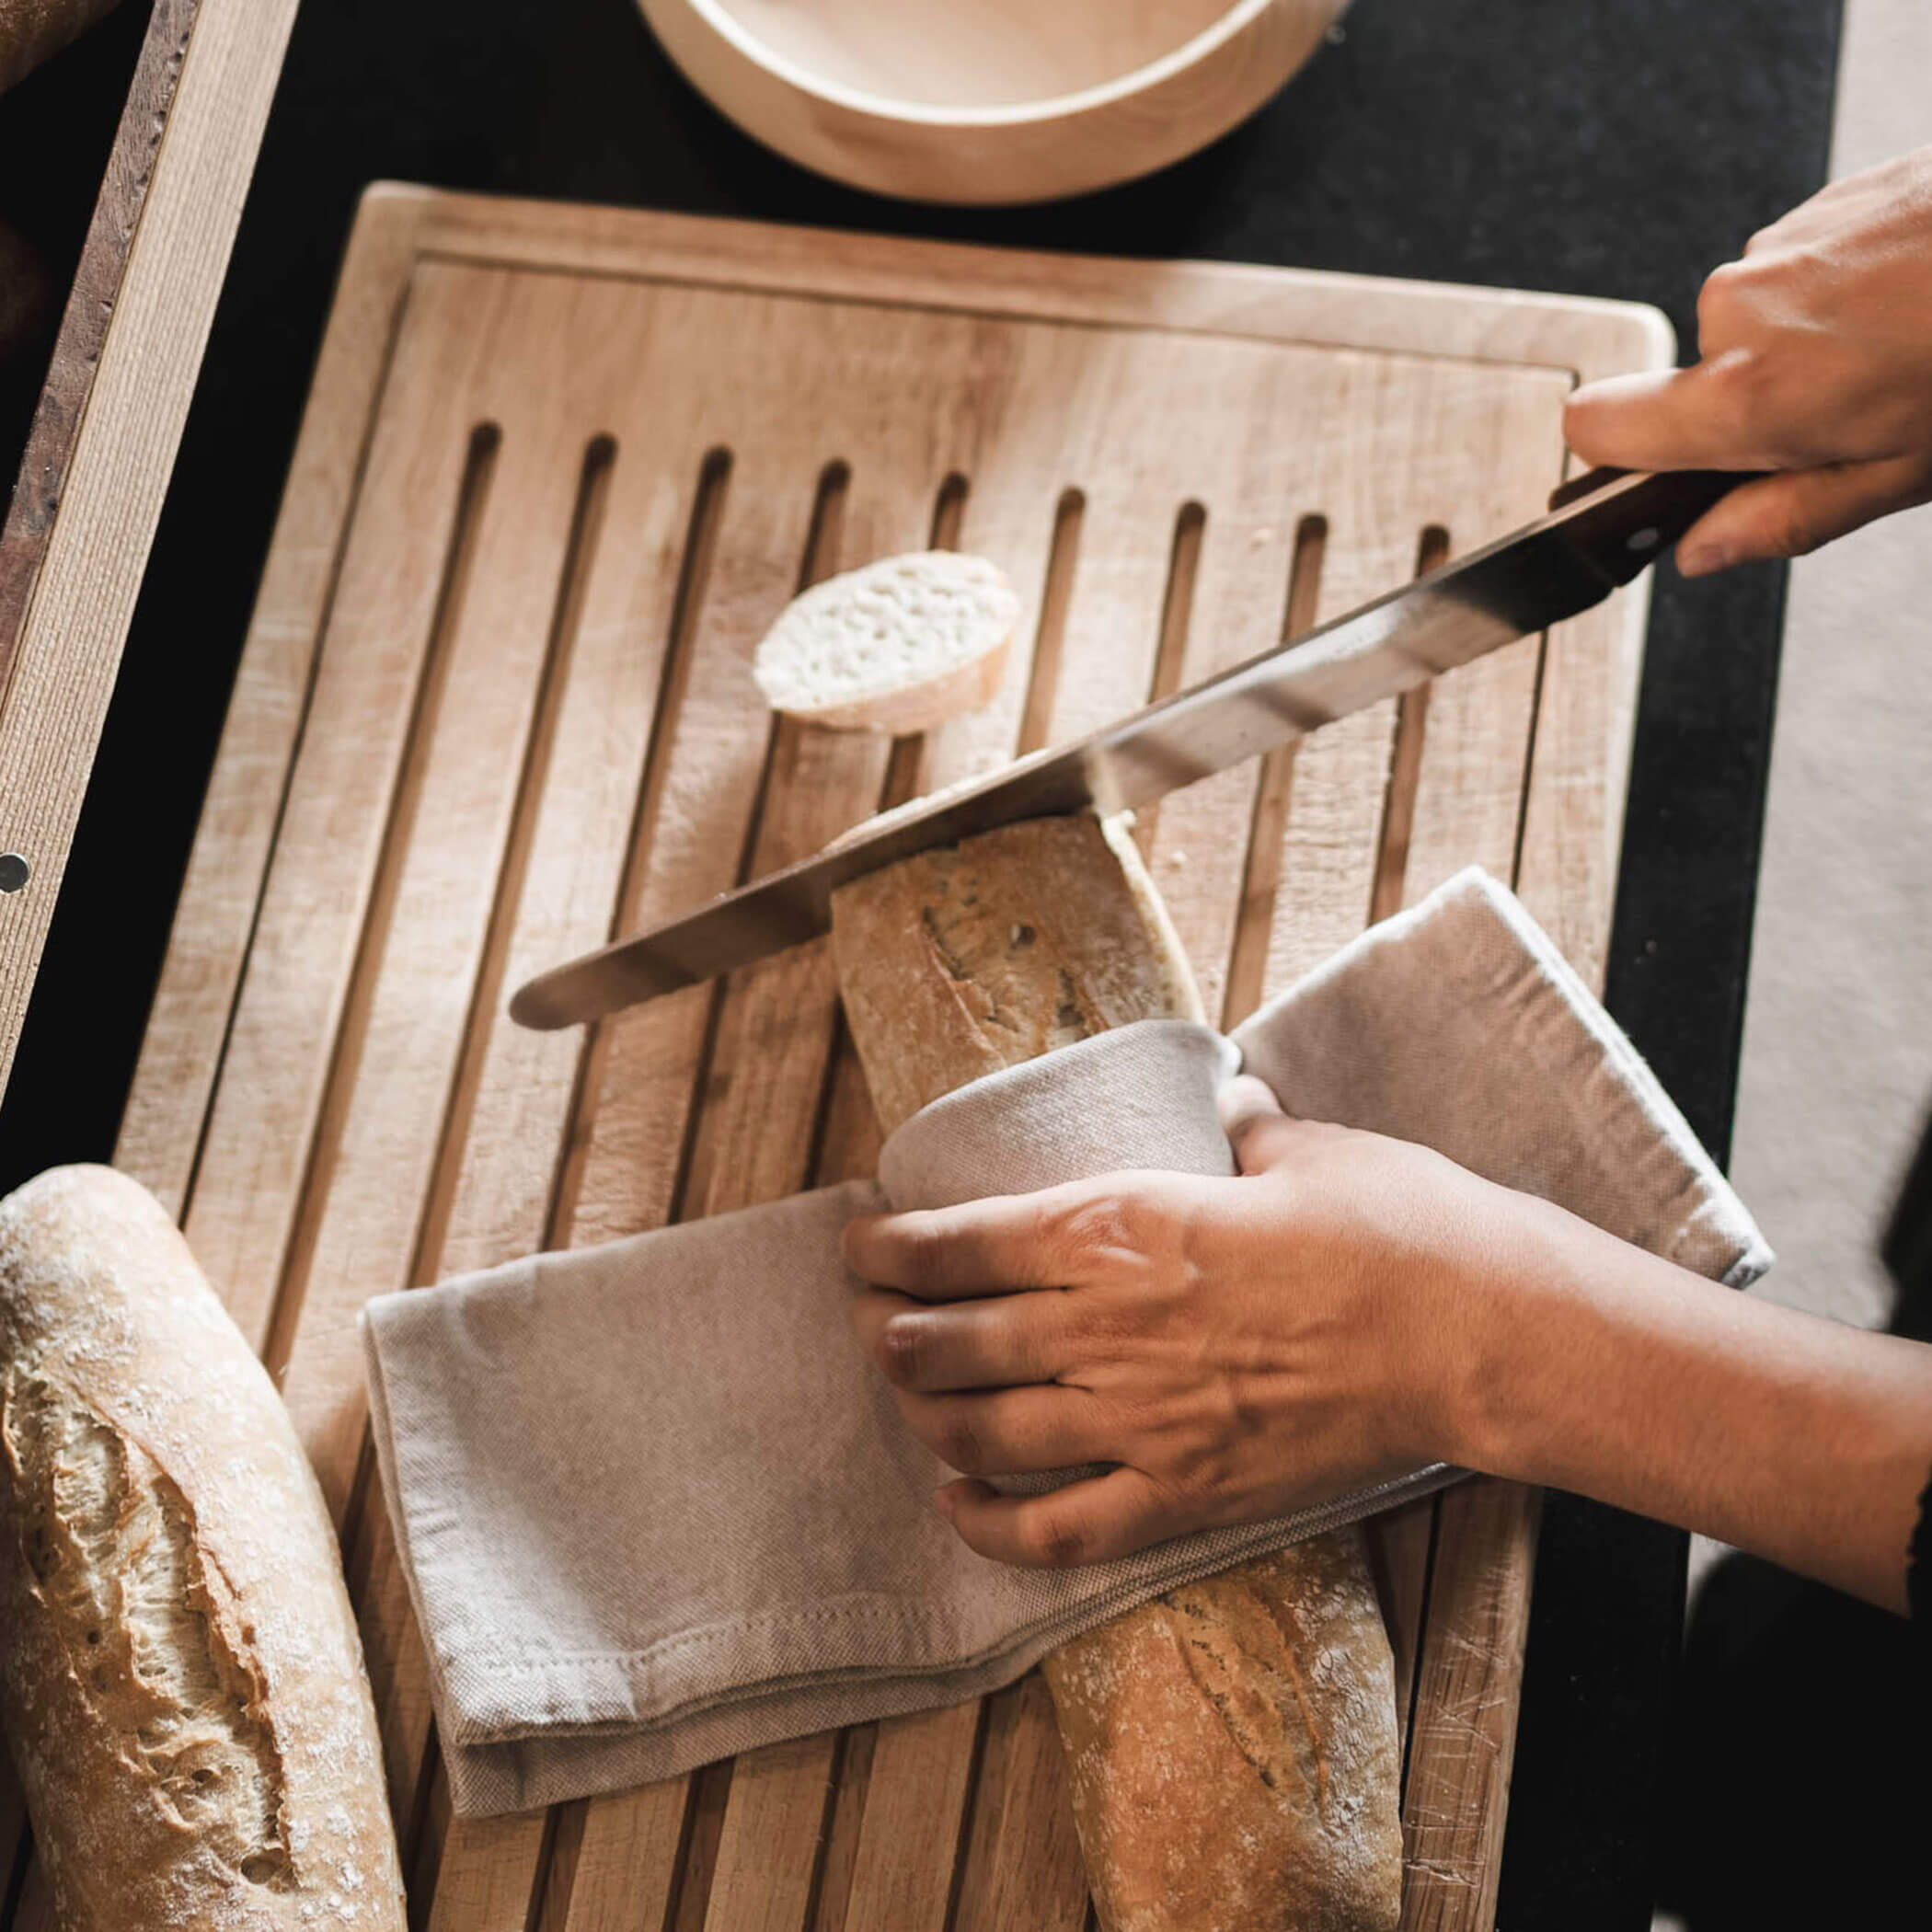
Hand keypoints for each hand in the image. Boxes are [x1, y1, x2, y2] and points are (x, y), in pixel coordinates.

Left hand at [840, 1077, 1541, 1566]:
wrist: (1478, 1333)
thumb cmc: (1396, 1223)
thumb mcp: (1305, 1145)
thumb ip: (1241, 1126)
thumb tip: (1228, 1100)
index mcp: (1125, 1224)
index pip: (963, 1242)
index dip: (892, 1247)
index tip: (859, 1241)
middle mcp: (1109, 1325)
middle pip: (949, 1339)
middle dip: (889, 1329)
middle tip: (868, 1319)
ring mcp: (1141, 1418)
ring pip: (983, 1428)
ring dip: (923, 1410)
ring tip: (904, 1392)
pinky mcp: (1187, 1493)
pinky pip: (1059, 1526)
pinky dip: (991, 1521)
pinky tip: (955, 1501)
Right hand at [1565, 145, 1931, 573]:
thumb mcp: (1900, 474)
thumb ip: (1783, 517)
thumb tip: (1704, 551)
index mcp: (1749, 397)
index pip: (1596, 426)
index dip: (1615, 456)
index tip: (1655, 470)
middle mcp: (1742, 312)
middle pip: (1701, 376)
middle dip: (1764, 397)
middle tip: (1857, 409)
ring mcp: (1783, 245)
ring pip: (1762, 320)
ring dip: (1817, 341)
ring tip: (1907, 345)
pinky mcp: (1830, 198)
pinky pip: (1809, 267)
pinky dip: (1853, 288)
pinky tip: (1920, 297)